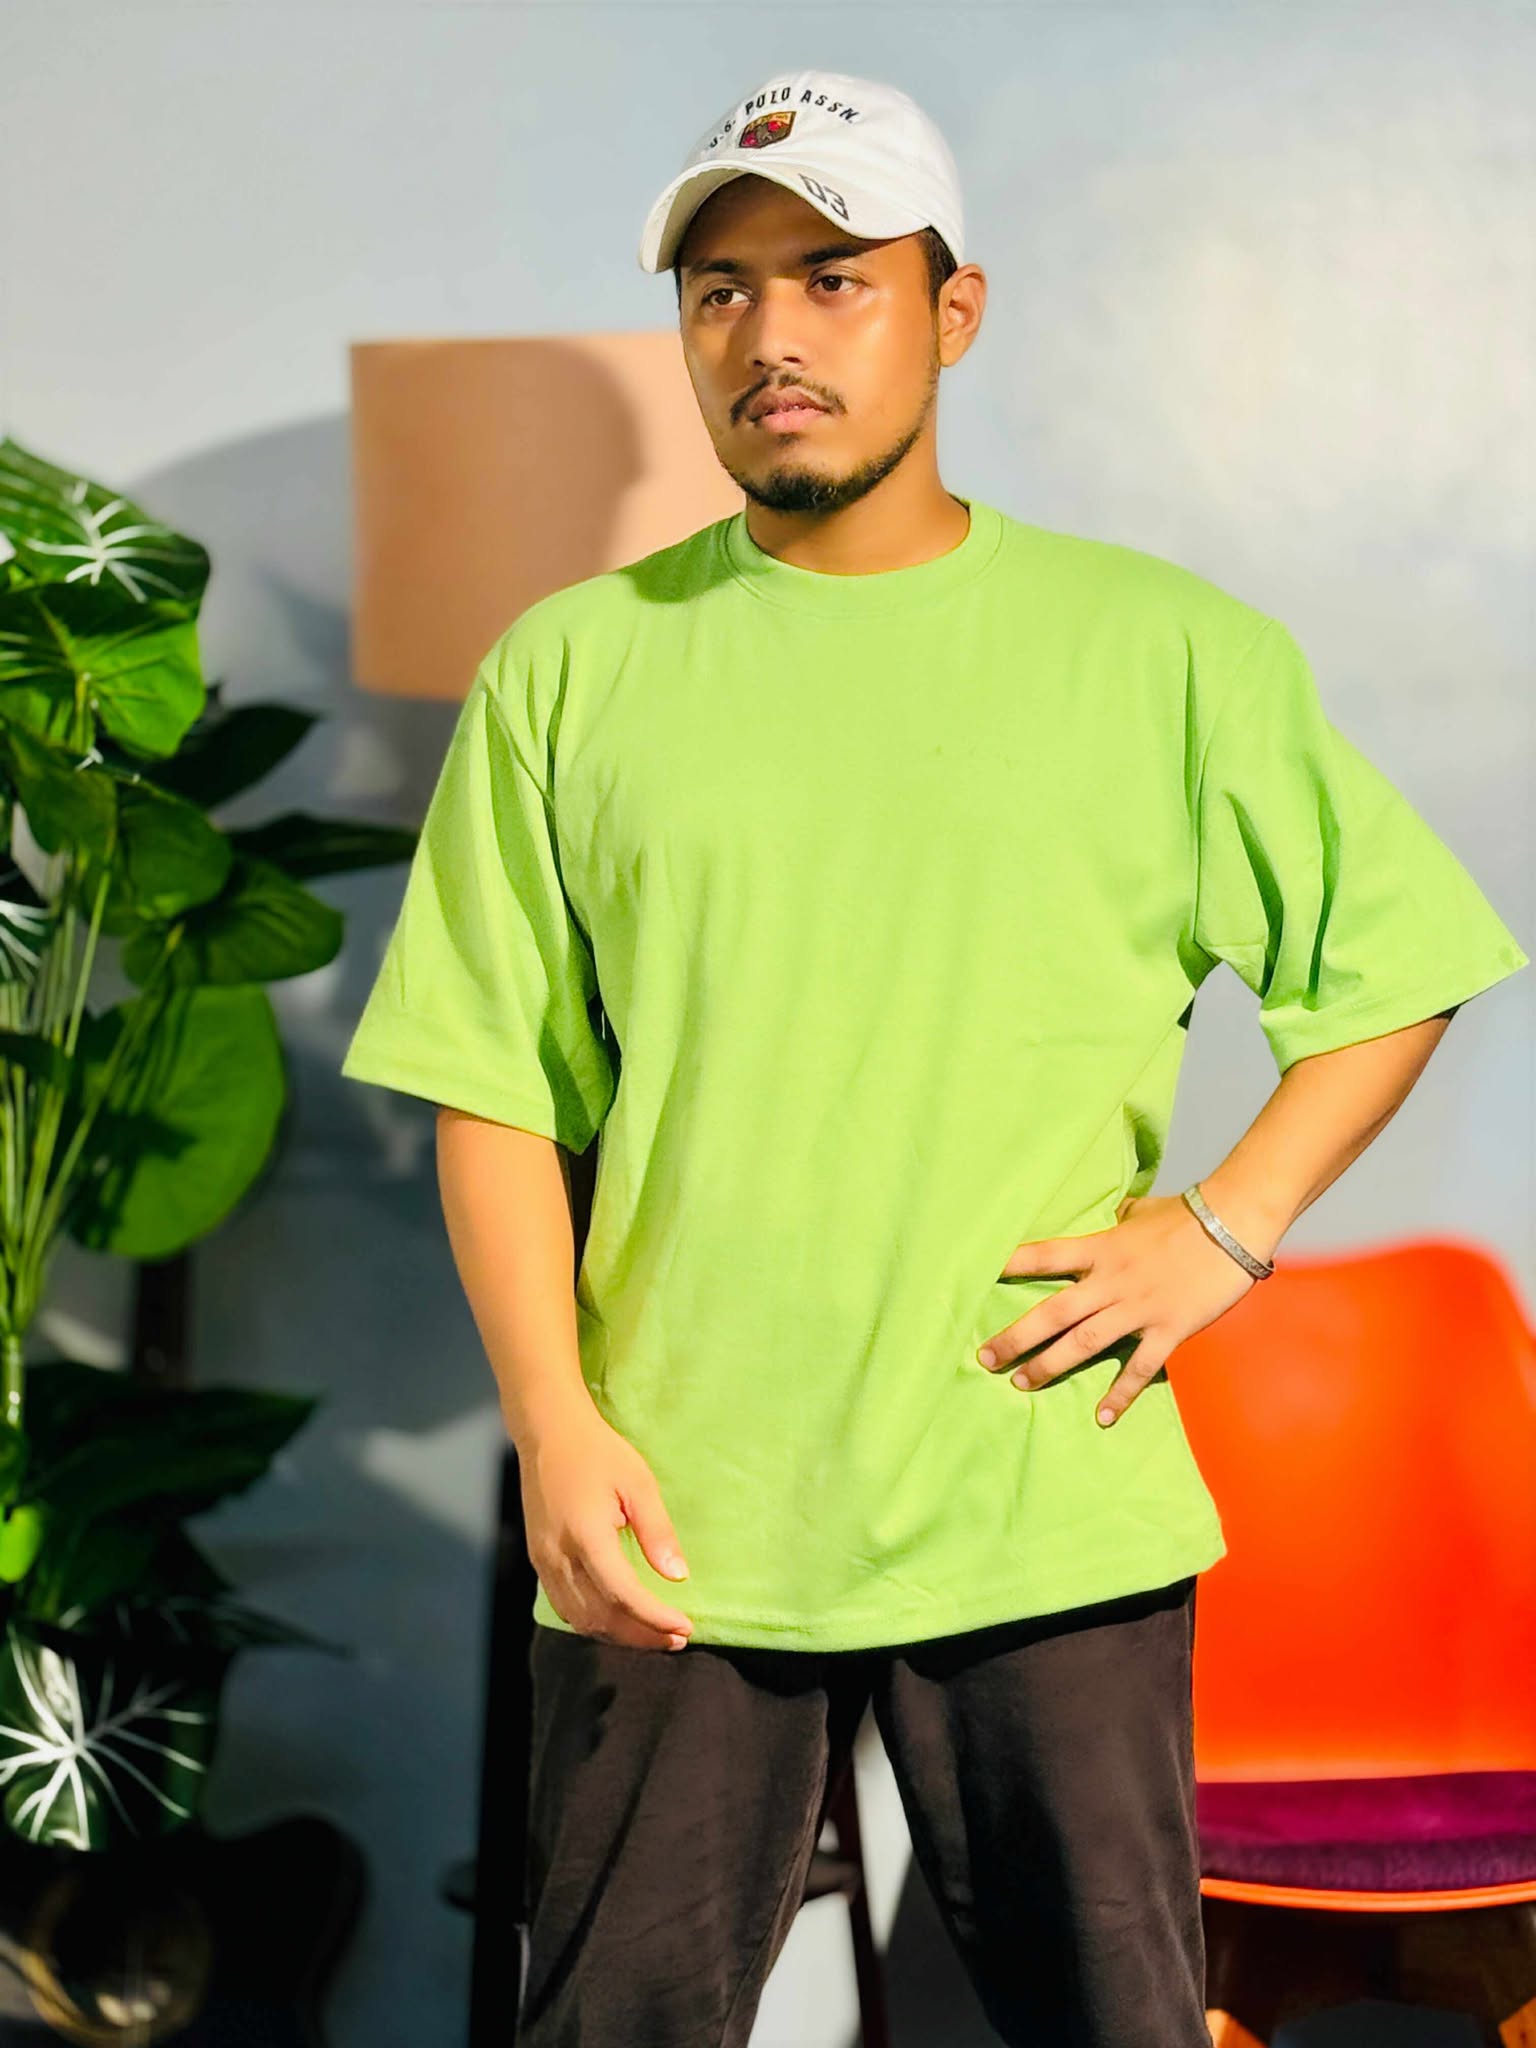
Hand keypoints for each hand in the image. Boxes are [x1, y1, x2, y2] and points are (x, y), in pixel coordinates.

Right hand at [519, 1409, 694, 1650]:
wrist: (548, 1432)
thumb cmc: (598, 1451)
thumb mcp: (639, 1482)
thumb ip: (657, 1532)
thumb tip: (678, 1576)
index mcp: (585, 1535)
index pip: (622, 1595)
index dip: (655, 1619)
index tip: (685, 1628)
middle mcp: (558, 1556)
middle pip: (601, 1617)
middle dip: (641, 1635)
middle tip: (677, 1639)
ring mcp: (543, 1562)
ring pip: (580, 1620)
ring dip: (619, 1635)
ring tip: (655, 1635)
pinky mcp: (538, 1561)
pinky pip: (566, 1608)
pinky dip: (595, 1622)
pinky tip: (621, 1619)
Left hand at [976, 1192, 1265, 1426]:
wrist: (1232, 1224)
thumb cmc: (1185, 1214)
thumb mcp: (1141, 1211)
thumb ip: (1120, 1218)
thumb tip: (1114, 1213)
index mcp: (1101, 1248)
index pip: (1045, 1255)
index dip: (1012, 1265)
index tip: (979, 1278)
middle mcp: (1111, 1281)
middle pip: (1054, 1312)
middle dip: (1017, 1337)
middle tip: (985, 1357)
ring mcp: (1138, 1308)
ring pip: (1084, 1343)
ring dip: (1051, 1365)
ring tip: (1021, 1384)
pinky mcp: (1168, 1330)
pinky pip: (1139, 1368)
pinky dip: (1120, 1395)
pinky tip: (1102, 1418)